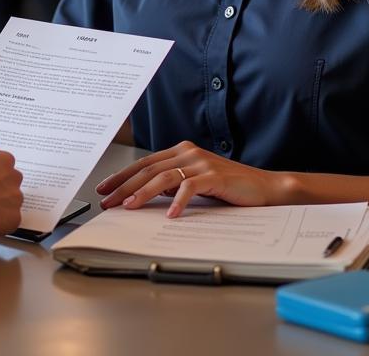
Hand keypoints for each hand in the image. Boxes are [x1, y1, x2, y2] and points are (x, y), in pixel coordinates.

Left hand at [96, 141, 296, 217]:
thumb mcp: (195, 182)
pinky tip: (170, 215)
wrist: (264, 187)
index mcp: (181, 152)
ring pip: (163, 177)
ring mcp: (201, 163)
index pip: (145, 164)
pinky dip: (178, 202)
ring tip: (129, 207)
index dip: (123, 176)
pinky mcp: (215, 176)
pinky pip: (190, 188)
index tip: (105, 189)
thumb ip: (174, 182)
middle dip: (125, 186)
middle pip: (148, 169)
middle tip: (108, 200)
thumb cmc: (229, 187)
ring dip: (143, 193)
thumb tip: (145, 193)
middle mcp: (188, 153)